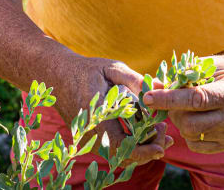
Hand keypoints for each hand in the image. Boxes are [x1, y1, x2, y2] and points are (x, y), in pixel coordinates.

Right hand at [55, 56, 171, 165]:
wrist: (58, 76)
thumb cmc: (87, 70)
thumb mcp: (111, 69)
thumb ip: (135, 79)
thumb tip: (161, 86)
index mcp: (96, 115)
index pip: (120, 144)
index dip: (142, 150)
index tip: (161, 144)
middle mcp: (90, 132)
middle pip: (123, 155)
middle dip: (147, 150)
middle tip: (165, 134)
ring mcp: (88, 138)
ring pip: (119, 156)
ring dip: (140, 149)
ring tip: (158, 134)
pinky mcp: (89, 139)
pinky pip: (112, 150)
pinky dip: (130, 146)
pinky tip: (144, 135)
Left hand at [142, 50, 223, 152]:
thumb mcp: (205, 65)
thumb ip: (180, 76)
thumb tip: (152, 85)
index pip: (195, 99)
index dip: (168, 99)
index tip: (147, 97)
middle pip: (191, 123)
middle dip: (172, 112)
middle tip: (170, 102)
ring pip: (192, 136)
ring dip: (180, 123)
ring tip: (184, 109)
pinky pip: (199, 146)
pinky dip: (189, 134)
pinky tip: (194, 120)